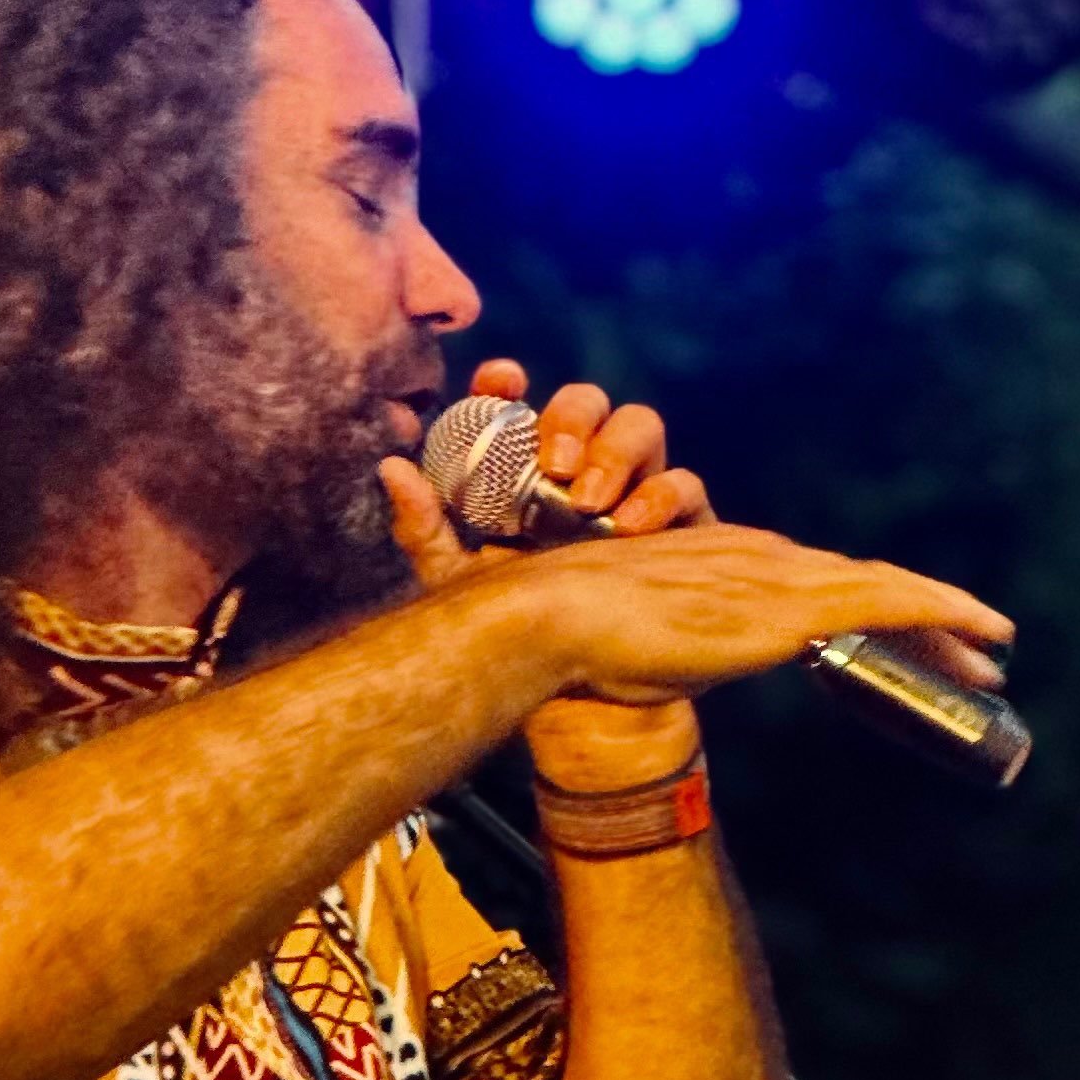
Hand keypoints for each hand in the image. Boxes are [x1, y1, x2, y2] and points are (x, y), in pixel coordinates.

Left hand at [381, 357, 725, 784]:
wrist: (589, 698)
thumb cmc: (524, 636)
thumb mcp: (464, 588)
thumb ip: (427, 531)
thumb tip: (393, 467)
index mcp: (528, 471)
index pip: (519, 406)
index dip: (506, 382)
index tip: (501, 381)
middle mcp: (585, 470)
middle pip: (589, 403)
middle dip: (572, 415)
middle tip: (552, 461)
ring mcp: (639, 493)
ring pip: (642, 427)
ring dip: (615, 449)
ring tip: (588, 500)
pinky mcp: (686, 528)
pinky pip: (685, 486)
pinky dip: (662, 494)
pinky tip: (631, 527)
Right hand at [478, 522, 1012, 715]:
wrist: (555, 617)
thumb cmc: (579, 643)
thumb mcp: (644, 652)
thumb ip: (674, 656)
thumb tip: (670, 680)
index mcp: (734, 566)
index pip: (824, 587)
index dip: (875, 613)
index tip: (912, 645)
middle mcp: (766, 560)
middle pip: (867, 587)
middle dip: (928, 625)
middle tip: (979, 656)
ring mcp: (781, 579)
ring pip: (888, 593)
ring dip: (948, 627)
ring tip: (993, 656)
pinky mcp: (791, 606)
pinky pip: (887, 601)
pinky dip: (942, 610)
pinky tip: (985, 630)